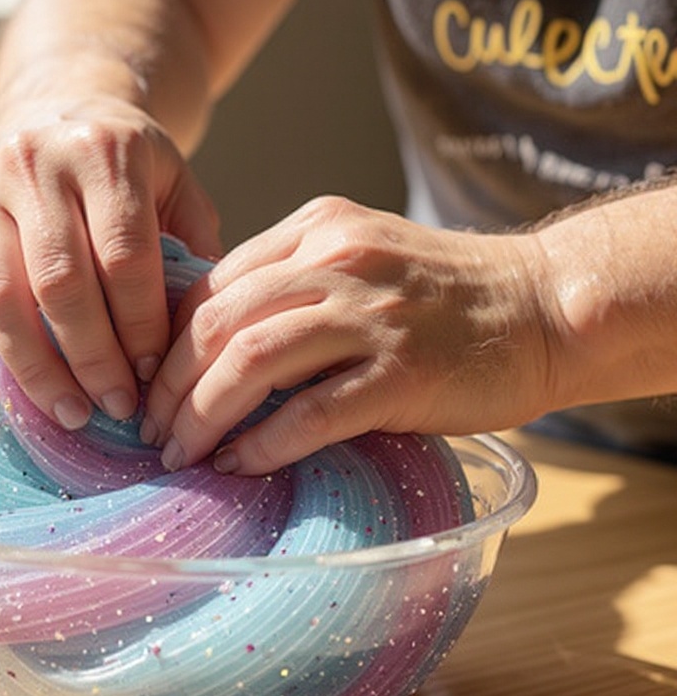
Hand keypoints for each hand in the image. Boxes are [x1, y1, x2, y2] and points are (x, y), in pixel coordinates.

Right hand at [0, 100, 219, 427]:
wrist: (60, 113)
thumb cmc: (129, 170)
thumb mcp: (177, 186)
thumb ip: (197, 247)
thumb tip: (203, 336)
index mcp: (103, 151)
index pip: (123, 255)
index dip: (139, 323)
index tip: (156, 374)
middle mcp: (33, 163)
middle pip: (60, 282)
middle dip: (93, 357)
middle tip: (118, 407)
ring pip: (0, 296)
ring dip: (35, 368)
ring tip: (70, 412)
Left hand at [141, 197, 561, 473]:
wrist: (545, 307)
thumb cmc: (447, 296)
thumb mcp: (362, 258)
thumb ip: (294, 284)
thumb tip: (214, 343)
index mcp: (317, 230)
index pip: (214, 284)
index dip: (167, 339)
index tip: (149, 383)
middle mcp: (336, 262)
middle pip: (218, 322)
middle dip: (169, 383)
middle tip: (150, 428)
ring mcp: (372, 315)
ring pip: (251, 361)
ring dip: (202, 415)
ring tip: (180, 453)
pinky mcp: (403, 372)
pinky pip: (311, 413)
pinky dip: (263, 443)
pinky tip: (239, 465)